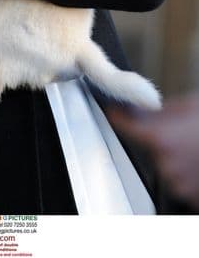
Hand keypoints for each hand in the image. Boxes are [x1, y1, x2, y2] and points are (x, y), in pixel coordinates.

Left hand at [109, 93, 198, 208]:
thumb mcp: (188, 107)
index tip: (115, 113)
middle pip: (148, 149)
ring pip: (165, 166)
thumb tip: (136, 109)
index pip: (125, 128)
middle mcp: (166, 166)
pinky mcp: (191, 198)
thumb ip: (159, 112)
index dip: (119, 119)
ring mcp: (179, 185)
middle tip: (177, 130)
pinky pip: (181, 181)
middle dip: (156, 138)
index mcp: (160, 140)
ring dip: (173, 156)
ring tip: (194, 146)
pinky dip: (187, 171)